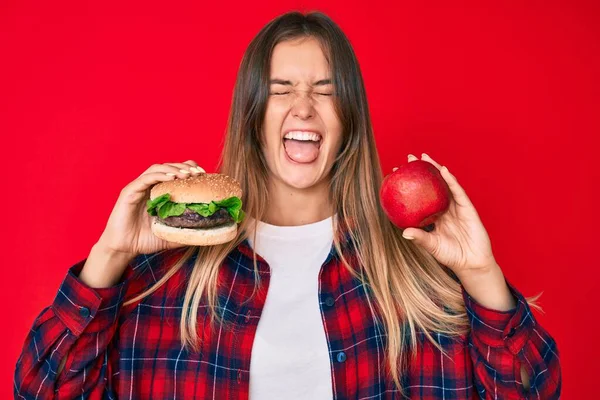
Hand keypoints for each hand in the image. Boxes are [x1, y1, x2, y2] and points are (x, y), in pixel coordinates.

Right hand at [96, 160, 205, 257]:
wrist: (123, 249)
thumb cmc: (144, 240)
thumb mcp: (171, 235)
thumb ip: (185, 232)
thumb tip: (205, 233)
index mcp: (159, 193)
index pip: (175, 173)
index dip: (189, 170)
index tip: (203, 174)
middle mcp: (149, 187)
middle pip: (168, 167)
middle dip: (184, 167)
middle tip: (198, 172)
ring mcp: (138, 188)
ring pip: (157, 169)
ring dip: (173, 169)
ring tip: (187, 174)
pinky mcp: (129, 192)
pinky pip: (145, 179)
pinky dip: (159, 175)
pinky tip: (171, 177)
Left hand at [397, 153, 496, 277]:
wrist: (472, 264)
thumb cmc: (451, 255)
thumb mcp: (431, 246)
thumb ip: (420, 237)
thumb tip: (404, 232)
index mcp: (435, 215)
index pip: (421, 196)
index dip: (412, 184)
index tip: (397, 174)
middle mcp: (445, 208)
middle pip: (433, 185)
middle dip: (422, 170)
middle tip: (409, 159)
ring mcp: (457, 206)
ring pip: (445, 184)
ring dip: (436, 169)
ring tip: (425, 157)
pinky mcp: (468, 208)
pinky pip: (458, 192)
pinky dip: (451, 181)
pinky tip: (444, 171)